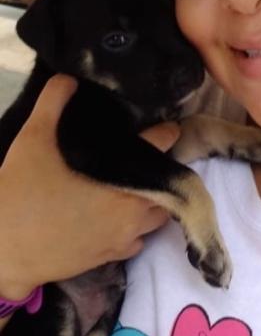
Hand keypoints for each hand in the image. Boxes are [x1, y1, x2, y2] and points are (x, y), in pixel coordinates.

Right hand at [0, 75, 179, 299]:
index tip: (169, 127)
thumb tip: (67, 78)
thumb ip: (52, 105)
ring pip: (157, 216)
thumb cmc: (19, 193)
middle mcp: (133, 208)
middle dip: (162, 173)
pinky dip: (135, 230)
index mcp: (122, 177)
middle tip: (148, 162)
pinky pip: (137, 241)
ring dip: (153, 203)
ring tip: (138, 189)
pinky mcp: (112, 256)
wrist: (3, 249)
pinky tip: (120, 220)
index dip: (164, 134)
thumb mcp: (32, 141)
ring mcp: (125, 235)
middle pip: (166, 186)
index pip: (158, 147)